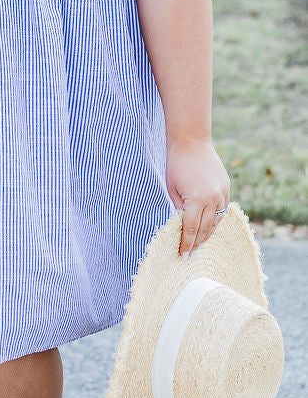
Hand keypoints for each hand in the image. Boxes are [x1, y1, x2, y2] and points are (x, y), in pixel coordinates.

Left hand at [166, 138, 230, 257]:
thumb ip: (178, 208)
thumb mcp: (172, 188)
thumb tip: (182, 225)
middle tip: (192, 255)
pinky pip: (223, 209)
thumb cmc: (176, 164)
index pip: (191, 228)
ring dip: (209, 234)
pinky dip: (216, 220)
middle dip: (198, 243)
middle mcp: (212, 198)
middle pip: (205, 228)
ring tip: (201, 245)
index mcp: (196, 199)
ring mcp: (222, 193)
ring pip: (217, 221)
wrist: (191, 141)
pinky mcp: (226, 187)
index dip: (187, 243)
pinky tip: (210, 227)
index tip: (183, 255)